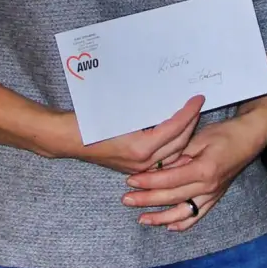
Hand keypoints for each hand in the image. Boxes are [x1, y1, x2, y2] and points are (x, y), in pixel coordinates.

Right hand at [61, 95, 204, 173]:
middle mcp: (142, 162)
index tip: (198, 99)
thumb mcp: (123, 113)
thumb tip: (170, 101)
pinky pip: (161, 159)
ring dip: (184, 136)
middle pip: (179, 143)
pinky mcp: (133, 167)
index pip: (175, 128)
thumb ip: (148, 112)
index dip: (189, 112)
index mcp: (141, 148)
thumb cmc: (90, 122)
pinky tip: (176, 135)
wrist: (67, 139)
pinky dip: (172, 147)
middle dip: (191, 123)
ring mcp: (138, 167)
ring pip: (172, 154)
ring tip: (190, 118)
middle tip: (197, 106)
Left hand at [121, 105, 266, 230]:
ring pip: (183, 212)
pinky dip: (183, 223)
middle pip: (171, 198)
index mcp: (204, 170)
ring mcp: (213, 194)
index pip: (169, 179)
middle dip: (146, 200)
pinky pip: (198, 215)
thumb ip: (180, 155)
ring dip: (161, 218)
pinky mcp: (216, 196)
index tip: (130, 181)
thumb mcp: (200, 138)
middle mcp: (208, 187)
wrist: (251, 137)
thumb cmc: (226, 133)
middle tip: (126, 200)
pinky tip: (169, 226)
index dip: (148, 181)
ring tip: (142, 219)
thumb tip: (160, 168)